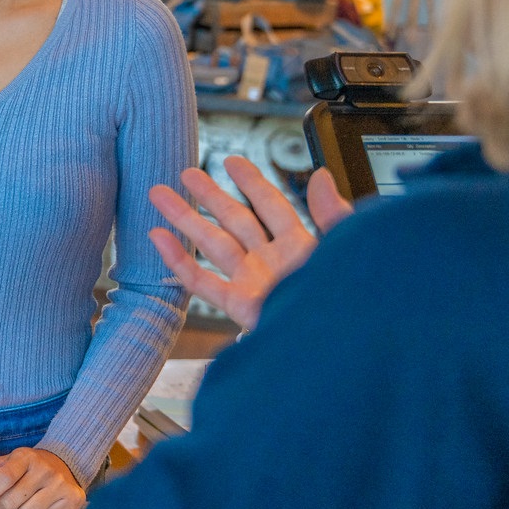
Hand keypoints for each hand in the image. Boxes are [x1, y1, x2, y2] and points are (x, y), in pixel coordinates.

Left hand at [0, 447, 86, 508]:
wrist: (66, 465)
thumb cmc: (29, 466)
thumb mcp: (9, 461)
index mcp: (26, 456)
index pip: (4, 478)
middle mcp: (45, 468)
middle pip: (12, 501)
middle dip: (3, 506)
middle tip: (5, 502)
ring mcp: (60, 484)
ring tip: (26, 501)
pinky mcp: (73, 498)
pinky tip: (43, 504)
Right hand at [147, 158, 354, 332]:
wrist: (337, 346)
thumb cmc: (349, 301)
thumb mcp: (347, 250)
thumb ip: (333, 214)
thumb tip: (320, 175)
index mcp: (300, 246)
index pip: (271, 206)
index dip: (251, 182)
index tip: (231, 162)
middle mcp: (272, 262)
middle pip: (234, 220)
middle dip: (209, 195)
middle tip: (186, 174)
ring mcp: (253, 283)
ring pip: (212, 244)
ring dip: (185, 219)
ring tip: (159, 196)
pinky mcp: (239, 306)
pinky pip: (202, 281)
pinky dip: (179, 260)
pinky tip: (159, 238)